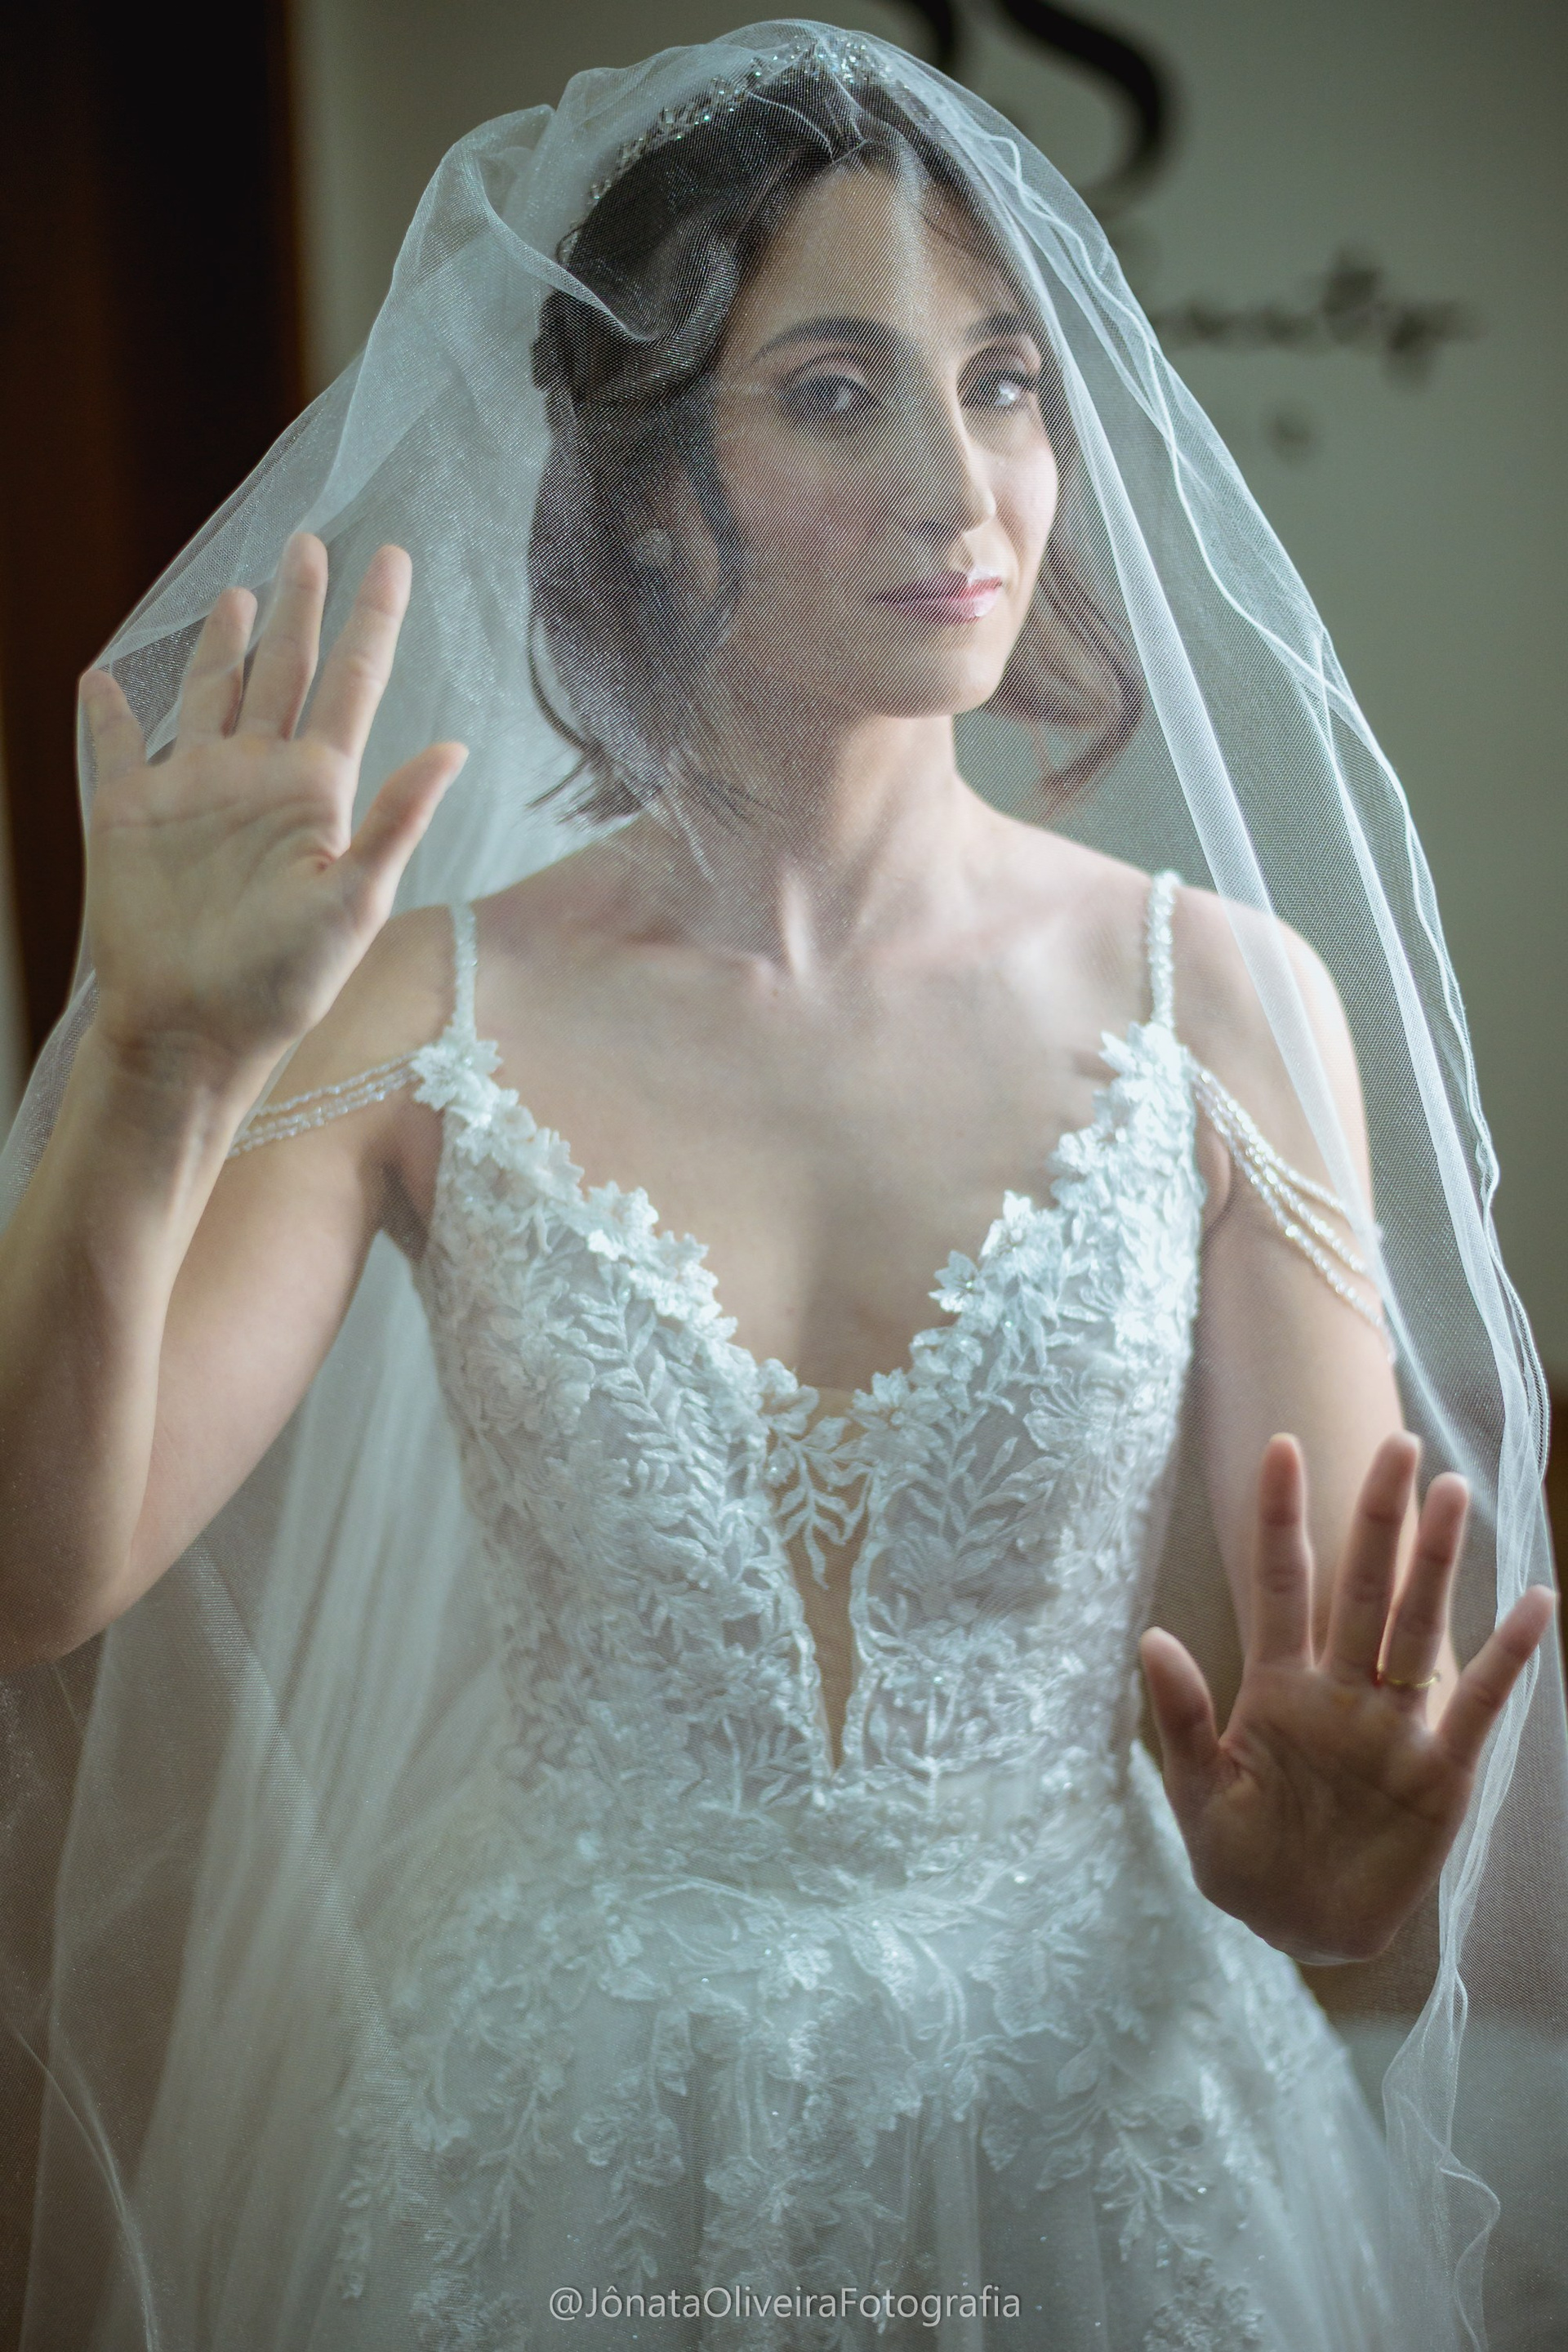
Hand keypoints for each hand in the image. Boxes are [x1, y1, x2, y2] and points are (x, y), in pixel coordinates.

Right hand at [79, 533, 466, 1090]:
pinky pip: (119, 744)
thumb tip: (455, 747)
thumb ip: (397, 820)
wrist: (191, 1031)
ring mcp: (194, 790)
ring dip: (225, 640)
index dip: (373, 619)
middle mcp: (258, 778)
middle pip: (286, 669)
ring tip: (242, 590)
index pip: (353, 682)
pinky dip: (112, 708)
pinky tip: (106, 674)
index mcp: (317, 791)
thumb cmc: (280, 984)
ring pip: (213, 691)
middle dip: (301, 606)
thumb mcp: (353, 903)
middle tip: (312, 543)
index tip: (392, 558)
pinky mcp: (128, 811)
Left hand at [1140, 1431, 1556, 1963]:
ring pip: (1417, 1626)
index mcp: (1277, 1685)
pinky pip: (1480, 1704)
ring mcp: (1392, 1726)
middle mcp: (1339, 1689)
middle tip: (1397, 1445)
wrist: (1296, 1929)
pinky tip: (1533, 1603)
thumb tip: (1152, 1635)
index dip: (1282, 1516)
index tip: (1283, 1446)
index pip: (1281, 1582)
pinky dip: (1507, 1657)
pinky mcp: (1438, 1772)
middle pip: (1361, 1586)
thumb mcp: (1197, 1792)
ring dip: (1436, 1564)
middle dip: (1377, 1518)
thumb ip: (1183, 1716)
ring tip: (1452, 1492)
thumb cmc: (1241, 1859)